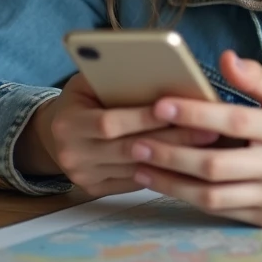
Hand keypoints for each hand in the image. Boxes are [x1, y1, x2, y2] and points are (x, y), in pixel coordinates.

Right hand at [14, 74, 218, 196]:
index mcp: (67, 123)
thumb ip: (112, 78)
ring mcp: (84, 176)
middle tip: (209, 129)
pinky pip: (135, 182)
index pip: (110, 122)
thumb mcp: (87, 82)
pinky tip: (190, 163)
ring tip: (207, 145)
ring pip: (136, 169)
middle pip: (129, 148)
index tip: (178, 107)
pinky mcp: (95, 190)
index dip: (144, 117)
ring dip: (174, 157)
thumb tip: (158, 71)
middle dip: (171, 138)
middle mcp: (72, 154)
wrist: (53, 134)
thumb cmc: (81, 99)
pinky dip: (163, 172)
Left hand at [127, 51, 261, 226]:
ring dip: (170, 184)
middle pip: (216, 166)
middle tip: (136, 143)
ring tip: (140, 168)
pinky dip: (189, 198)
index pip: (235, 120)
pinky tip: (165, 184)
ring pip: (212, 197)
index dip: (196, 113)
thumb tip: (224, 58)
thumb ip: (255, 77)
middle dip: (171, 156)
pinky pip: (220, 211)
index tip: (160, 105)